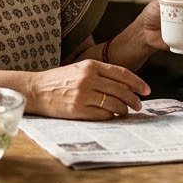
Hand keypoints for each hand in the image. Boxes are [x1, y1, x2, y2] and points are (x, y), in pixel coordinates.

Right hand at [27, 60, 149, 119]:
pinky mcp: (78, 109)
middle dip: (134, 100)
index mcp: (91, 66)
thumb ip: (100, 74)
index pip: (122, 74)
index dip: (138, 83)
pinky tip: (111, 116)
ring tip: (125, 112)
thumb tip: (125, 85)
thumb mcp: (80, 68)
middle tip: (139, 105)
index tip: (146, 90)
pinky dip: (111, 117)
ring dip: (124, 110)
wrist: (36, 90)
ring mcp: (83, 95)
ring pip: (114, 104)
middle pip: (122, 90)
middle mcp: (88, 79)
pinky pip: (103, 115)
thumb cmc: (59, 80)